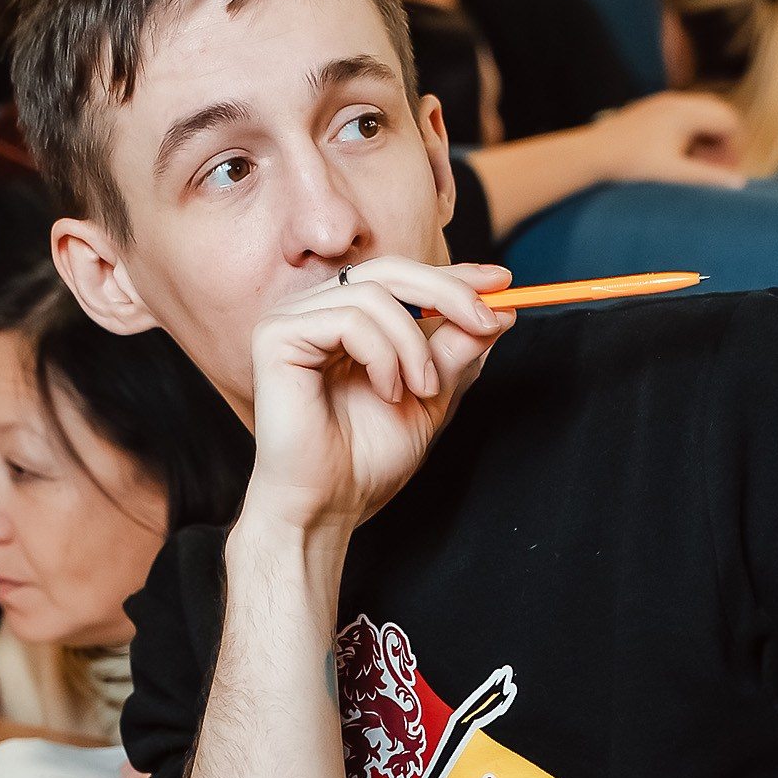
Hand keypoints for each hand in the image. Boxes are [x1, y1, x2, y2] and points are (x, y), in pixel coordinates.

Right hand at [243, 257, 511, 539]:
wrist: (328, 506)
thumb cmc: (365, 462)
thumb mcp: (430, 396)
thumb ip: (455, 351)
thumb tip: (499, 310)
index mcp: (345, 322)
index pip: (401, 278)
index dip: (452, 275)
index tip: (502, 281)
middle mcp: (315, 312)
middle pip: (388, 270)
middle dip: (448, 292)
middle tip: (485, 321)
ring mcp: (291, 321)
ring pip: (374, 295)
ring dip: (413, 345)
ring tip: (420, 391)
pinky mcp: (276, 336)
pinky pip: (349, 319)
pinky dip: (382, 355)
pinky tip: (386, 392)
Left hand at [587, 92, 746, 187]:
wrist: (592, 153)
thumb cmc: (631, 164)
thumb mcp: (673, 174)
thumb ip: (708, 177)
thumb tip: (740, 183)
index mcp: (686, 112)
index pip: (730, 120)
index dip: (737, 146)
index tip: (731, 170)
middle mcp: (677, 101)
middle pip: (719, 115)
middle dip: (725, 141)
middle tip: (720, 170)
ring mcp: (664, 102)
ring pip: (702, 115)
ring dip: (709, 138)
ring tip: (701, 167)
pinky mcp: (653, 109)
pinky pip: (684, 116)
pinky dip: (691, 134)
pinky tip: (681, 158)